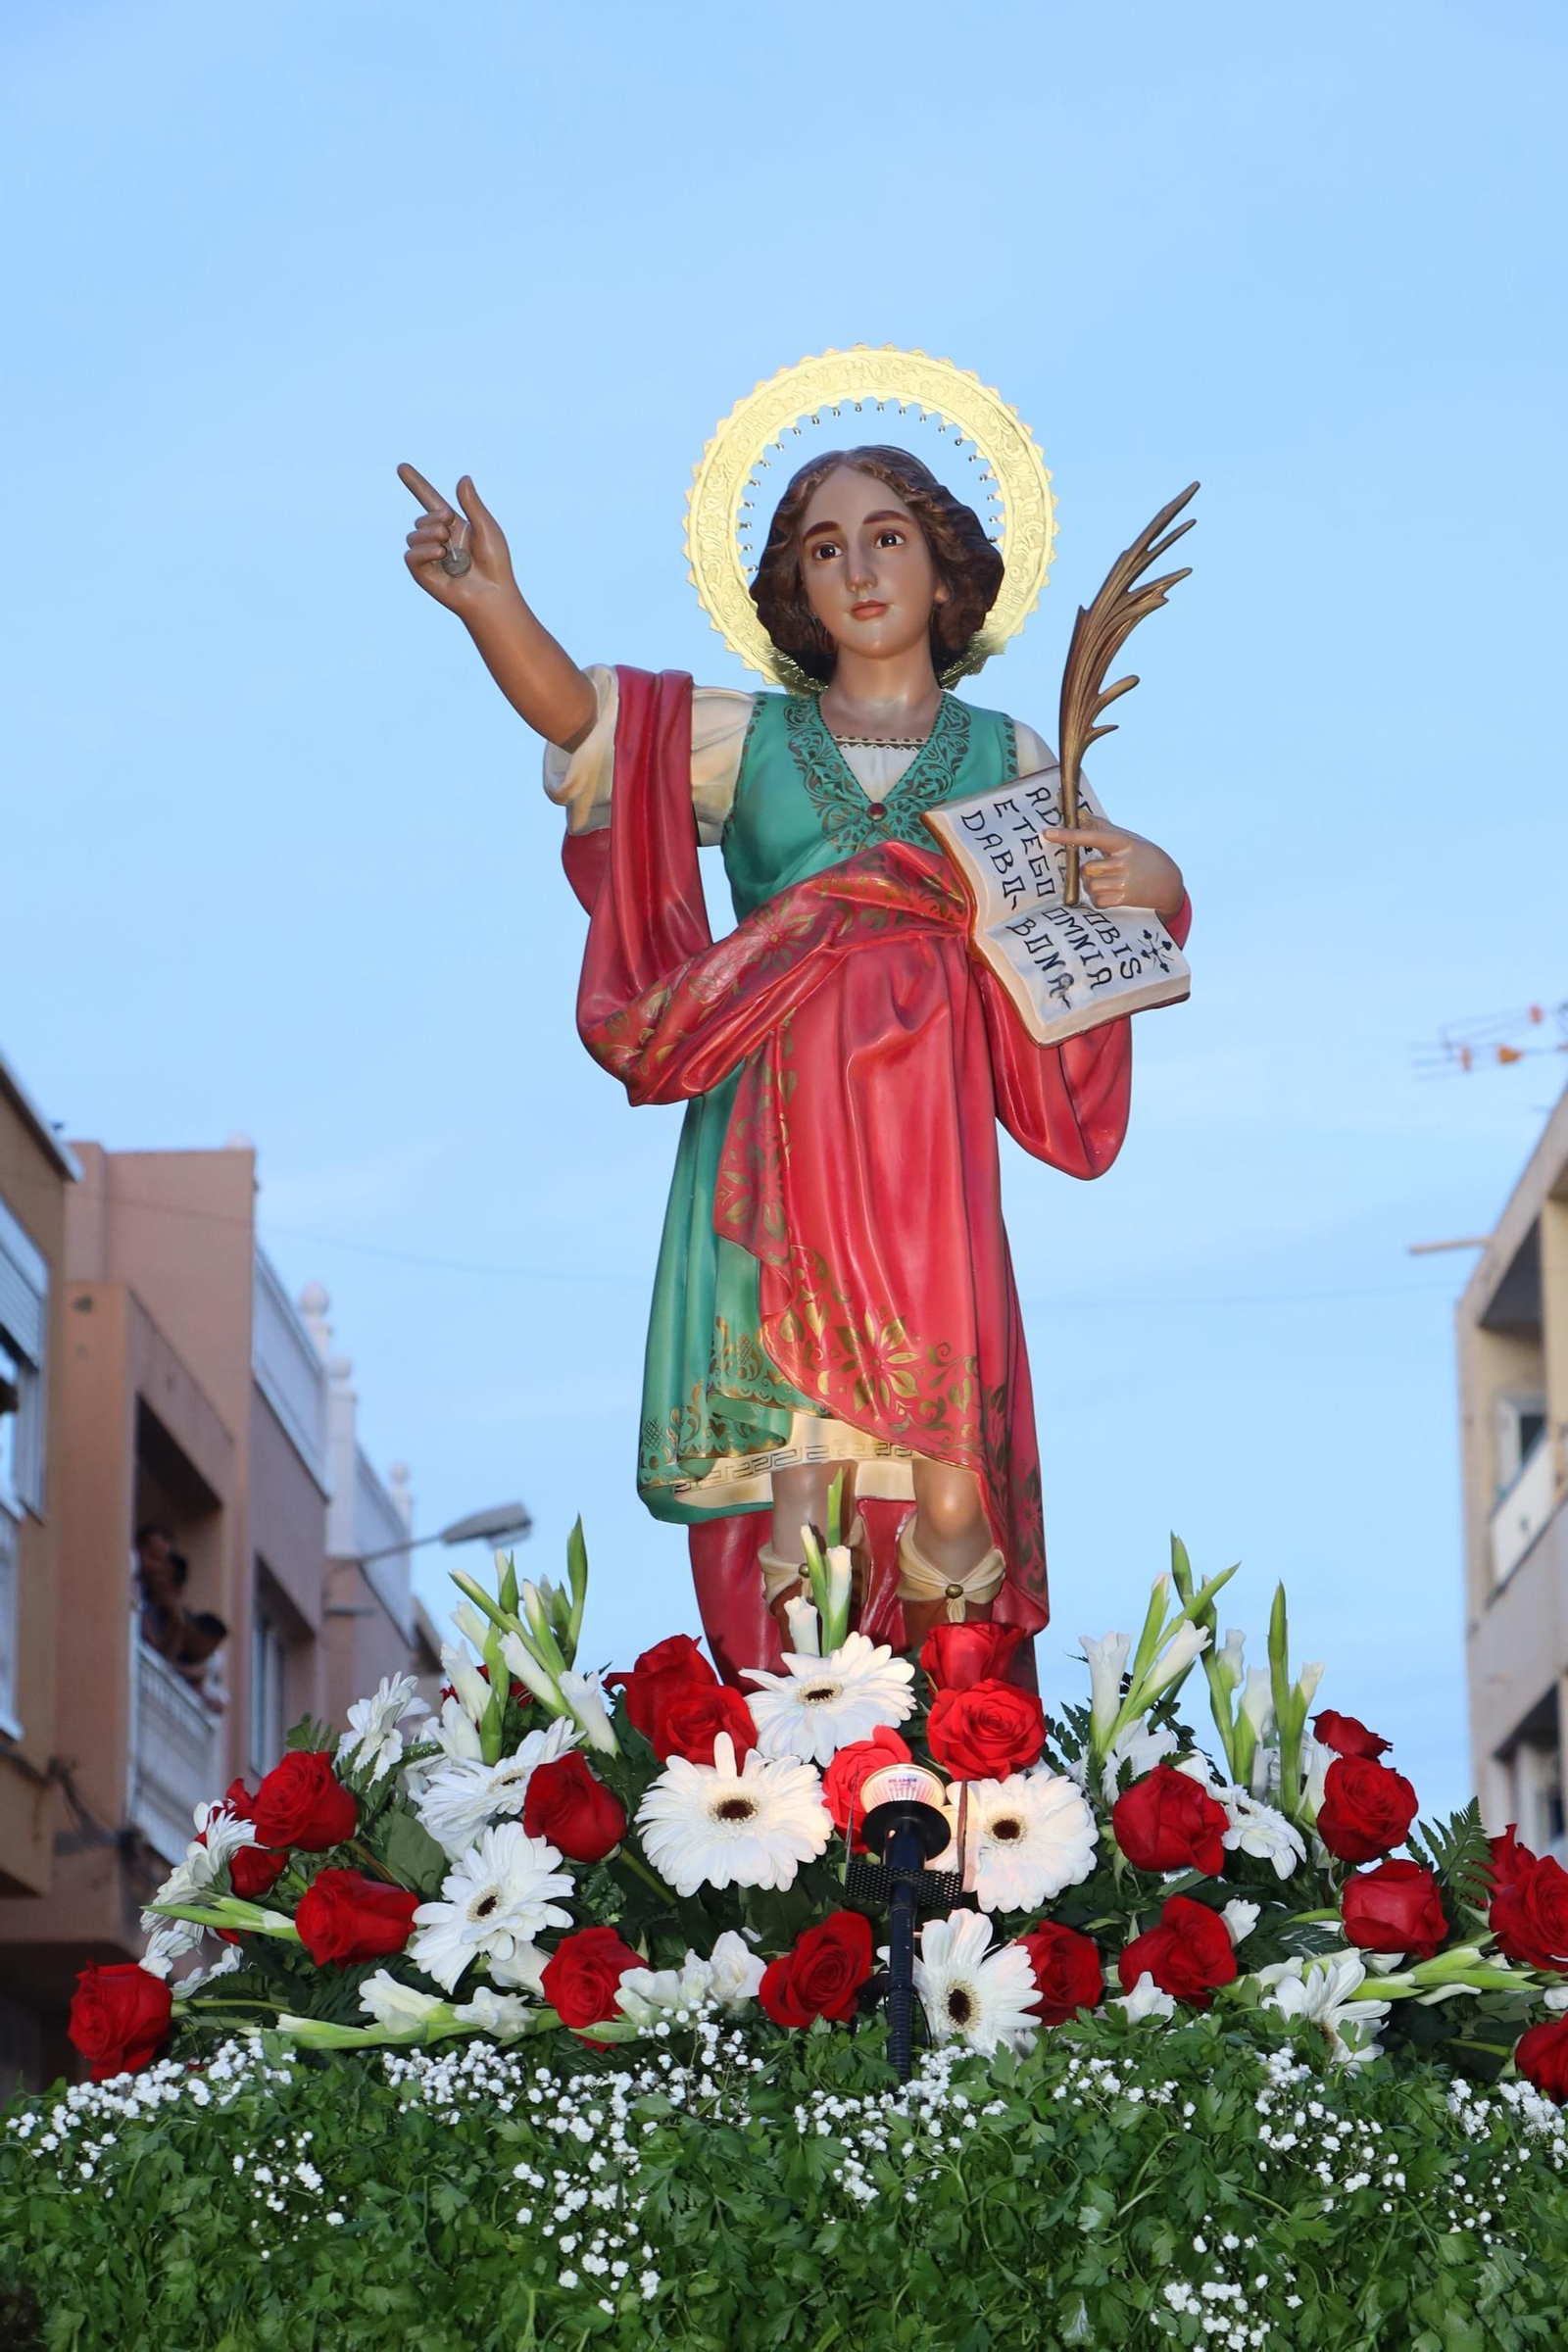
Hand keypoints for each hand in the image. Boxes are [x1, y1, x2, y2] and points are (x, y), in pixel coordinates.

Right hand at [397, 464, 515, 612]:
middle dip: (432, 518)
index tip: (402, 467)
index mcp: (454, 526)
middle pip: (421, 518)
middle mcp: (439, 539)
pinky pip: (411, 555)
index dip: (416, 484)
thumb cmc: (495, 563)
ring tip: (446, 546)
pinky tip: (440, 554)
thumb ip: (472, 504)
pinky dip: (424, 551)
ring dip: (428, 534)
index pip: (430, 501)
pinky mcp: (423, 573)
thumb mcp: (485, 528)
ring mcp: (429, 557)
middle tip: (448, 525)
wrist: (492, 593)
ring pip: (413, 536)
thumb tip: (464, 478)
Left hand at [1042, 820, 1183, 919]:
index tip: (1047, 833)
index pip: (1091, 837)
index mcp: (1123, 843)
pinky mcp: (1124, 899)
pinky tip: (1113, 893)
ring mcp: (1124, 882)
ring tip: (1110, 882)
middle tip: (1102, 870)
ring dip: (1093, 886)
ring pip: (1090, 886)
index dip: (1068, 835)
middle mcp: (1123, 862)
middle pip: (1086, 868)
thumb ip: (1103, 828)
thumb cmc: (1145, 856)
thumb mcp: (1129, 839)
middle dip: (1087, 872)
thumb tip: (1079, 814)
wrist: (1169, 883)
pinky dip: (1100, 899)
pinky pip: (1097, 900)